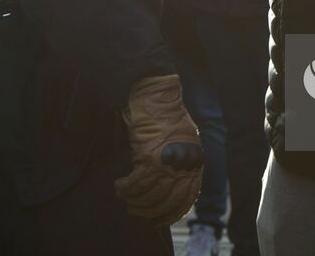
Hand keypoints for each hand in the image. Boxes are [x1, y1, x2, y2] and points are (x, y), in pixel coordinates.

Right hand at [114, 74, 203, 224]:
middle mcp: (184, 164)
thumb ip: (181, 162)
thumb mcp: (183, 141)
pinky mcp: (150, 155)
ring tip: (125, 199)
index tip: (158, 220)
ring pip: (150, 194)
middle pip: (168, 200)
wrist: (156, 94)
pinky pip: (137, 182)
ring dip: (135, 200)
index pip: (187, 197)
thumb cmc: (166, 116)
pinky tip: (119, 187)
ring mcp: (168, 161)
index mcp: (195, 161)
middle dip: (151, 211)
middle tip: (136, 212)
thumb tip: (170, 186)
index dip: (172, 212)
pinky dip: (126, 188)